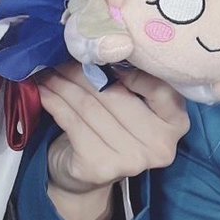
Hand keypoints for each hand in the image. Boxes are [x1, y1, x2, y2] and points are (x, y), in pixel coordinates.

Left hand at [39, 63, 188, 219]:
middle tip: (61, 58)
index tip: (102, 54)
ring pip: (90, 107)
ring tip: (49, 72)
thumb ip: (129, 82)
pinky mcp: (100, 166)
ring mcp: (132, 160)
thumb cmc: (112, 130)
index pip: (159, 88)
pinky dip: (55, 103)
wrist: (86, 176)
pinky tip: (44, 92)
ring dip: (64, 85)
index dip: (130, 69)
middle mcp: (160, 146)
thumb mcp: (131, 104)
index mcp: (176, 124)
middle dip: (84, 72)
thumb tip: (101, 43)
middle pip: (116, 95)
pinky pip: (72, 123)